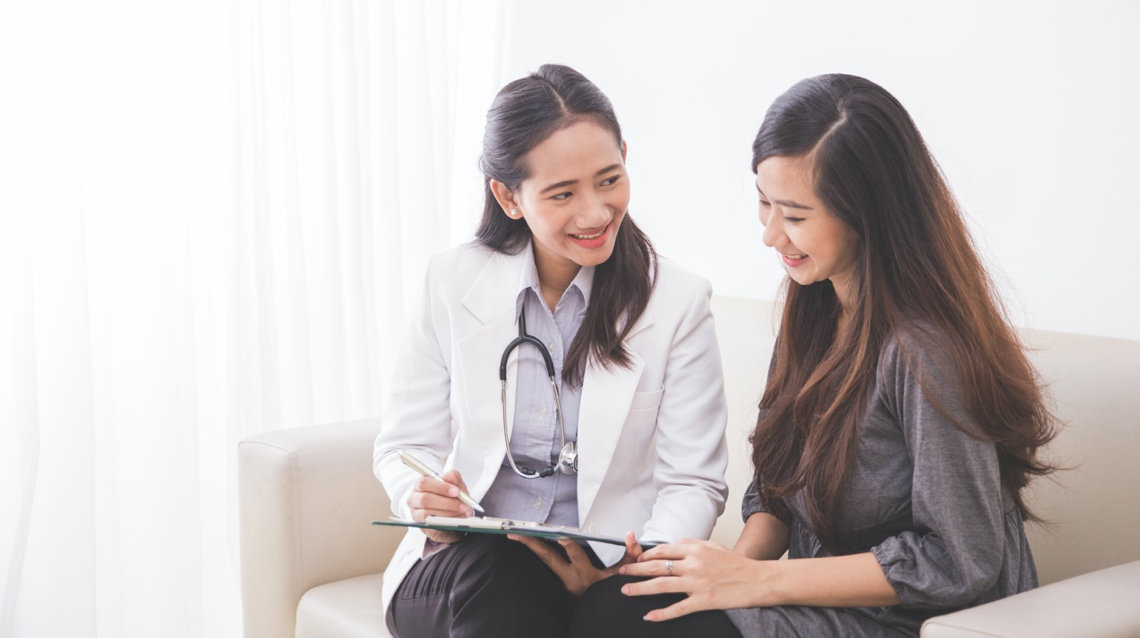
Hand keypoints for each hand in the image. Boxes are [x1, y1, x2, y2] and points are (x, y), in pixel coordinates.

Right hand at [405, 469, 473, 543]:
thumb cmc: (451, 498)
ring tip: (461, 512)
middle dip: (446, 502)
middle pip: (424, 499)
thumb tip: (449, 475)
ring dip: (448, 513)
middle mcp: (414, 498)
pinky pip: (431, 524)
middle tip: (462, 504)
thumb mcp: (456, 486)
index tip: (456, 491)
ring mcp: (416, 513)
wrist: (453, 517)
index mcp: (421, 484)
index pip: (424, 483)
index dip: (441, 487)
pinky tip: (456, 519)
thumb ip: (454, 478)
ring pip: (427, 513)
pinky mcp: (421, 525)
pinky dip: (446, 521)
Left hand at [509, 531, 642, 596]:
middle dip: (532, 545)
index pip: (578, 559)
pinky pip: (547, 563)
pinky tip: (530, 542)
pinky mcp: (559, 580)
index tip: (563, 537)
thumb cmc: (610, 594)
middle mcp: (570, 577)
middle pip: (548, 559)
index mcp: (587, 576)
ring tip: (516, 533)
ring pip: (544, 560)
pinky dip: (539, 552)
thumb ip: (630, 554)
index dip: (570, 548)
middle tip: (516, 533)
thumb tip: (630, 535)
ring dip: (531, 547)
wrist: (599, 615)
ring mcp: (562, 580)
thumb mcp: (623, 576)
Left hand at [619, 539, 774, 620]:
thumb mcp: (712, 546)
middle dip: (635, 569)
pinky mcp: (703, 601)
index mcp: (694, 549)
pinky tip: (649, 616)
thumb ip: (691, 543)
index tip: (635, 559)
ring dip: (640, 588)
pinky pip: (677, 608)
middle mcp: (693, 564)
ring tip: (626, 590)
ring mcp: (697, 583)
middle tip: (621, 572)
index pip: (662, 550)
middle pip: (656, 566)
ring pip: (661, 586)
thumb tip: (673, 544)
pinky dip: (661, 613)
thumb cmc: (736, 563)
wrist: (757, 580)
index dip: (645, 555)